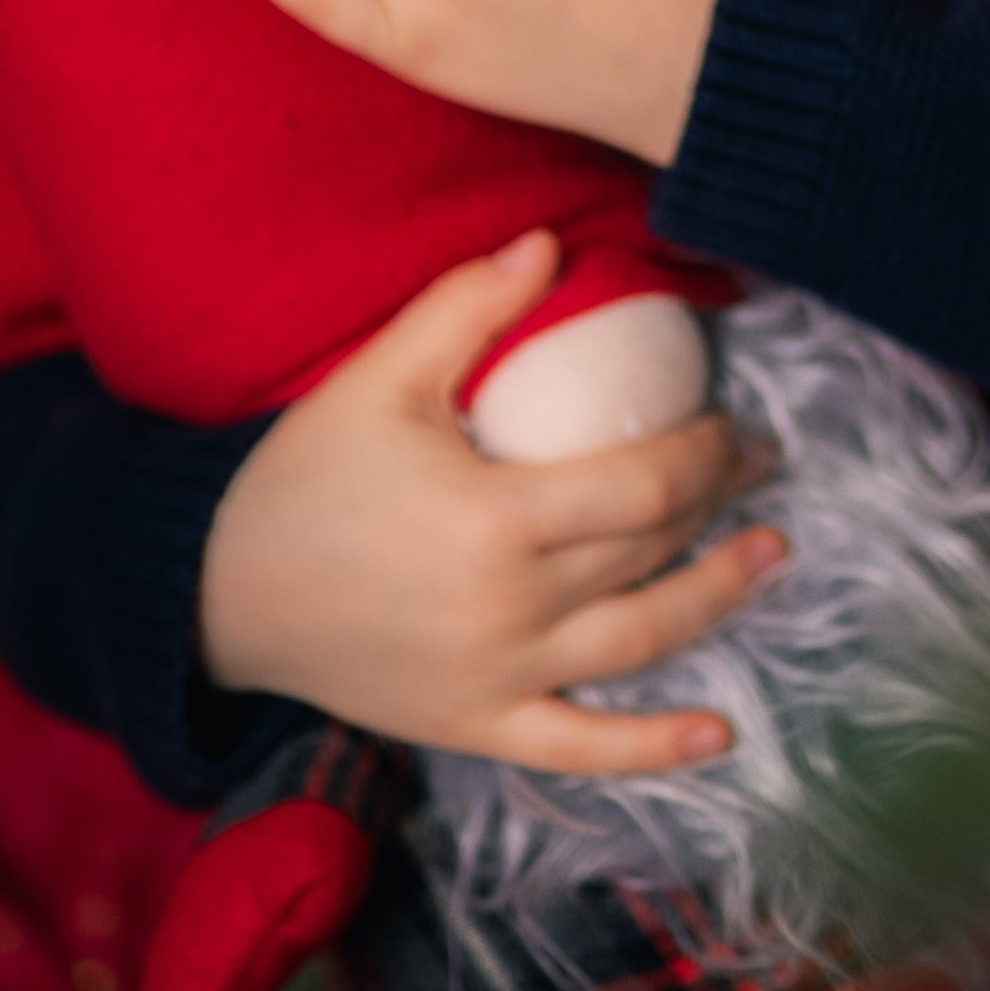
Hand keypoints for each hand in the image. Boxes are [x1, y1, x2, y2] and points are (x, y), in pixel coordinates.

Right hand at [198, 233, 785, 768]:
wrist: (217, 595)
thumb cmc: (303, 478)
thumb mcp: (378, 378)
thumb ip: (466, 307)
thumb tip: (549, 242)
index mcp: (496, 520)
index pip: (644, 484)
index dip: (705, 451)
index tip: (728, 420)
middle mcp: (511, 608)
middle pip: (652, 553)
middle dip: (720, 503)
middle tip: (757, 464)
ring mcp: (499, 678)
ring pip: (642, 641)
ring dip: (719, 597)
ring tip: (772, 553)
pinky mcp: (477, 726)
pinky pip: (582, 748)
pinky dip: (654, 748)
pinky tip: (721, 735)